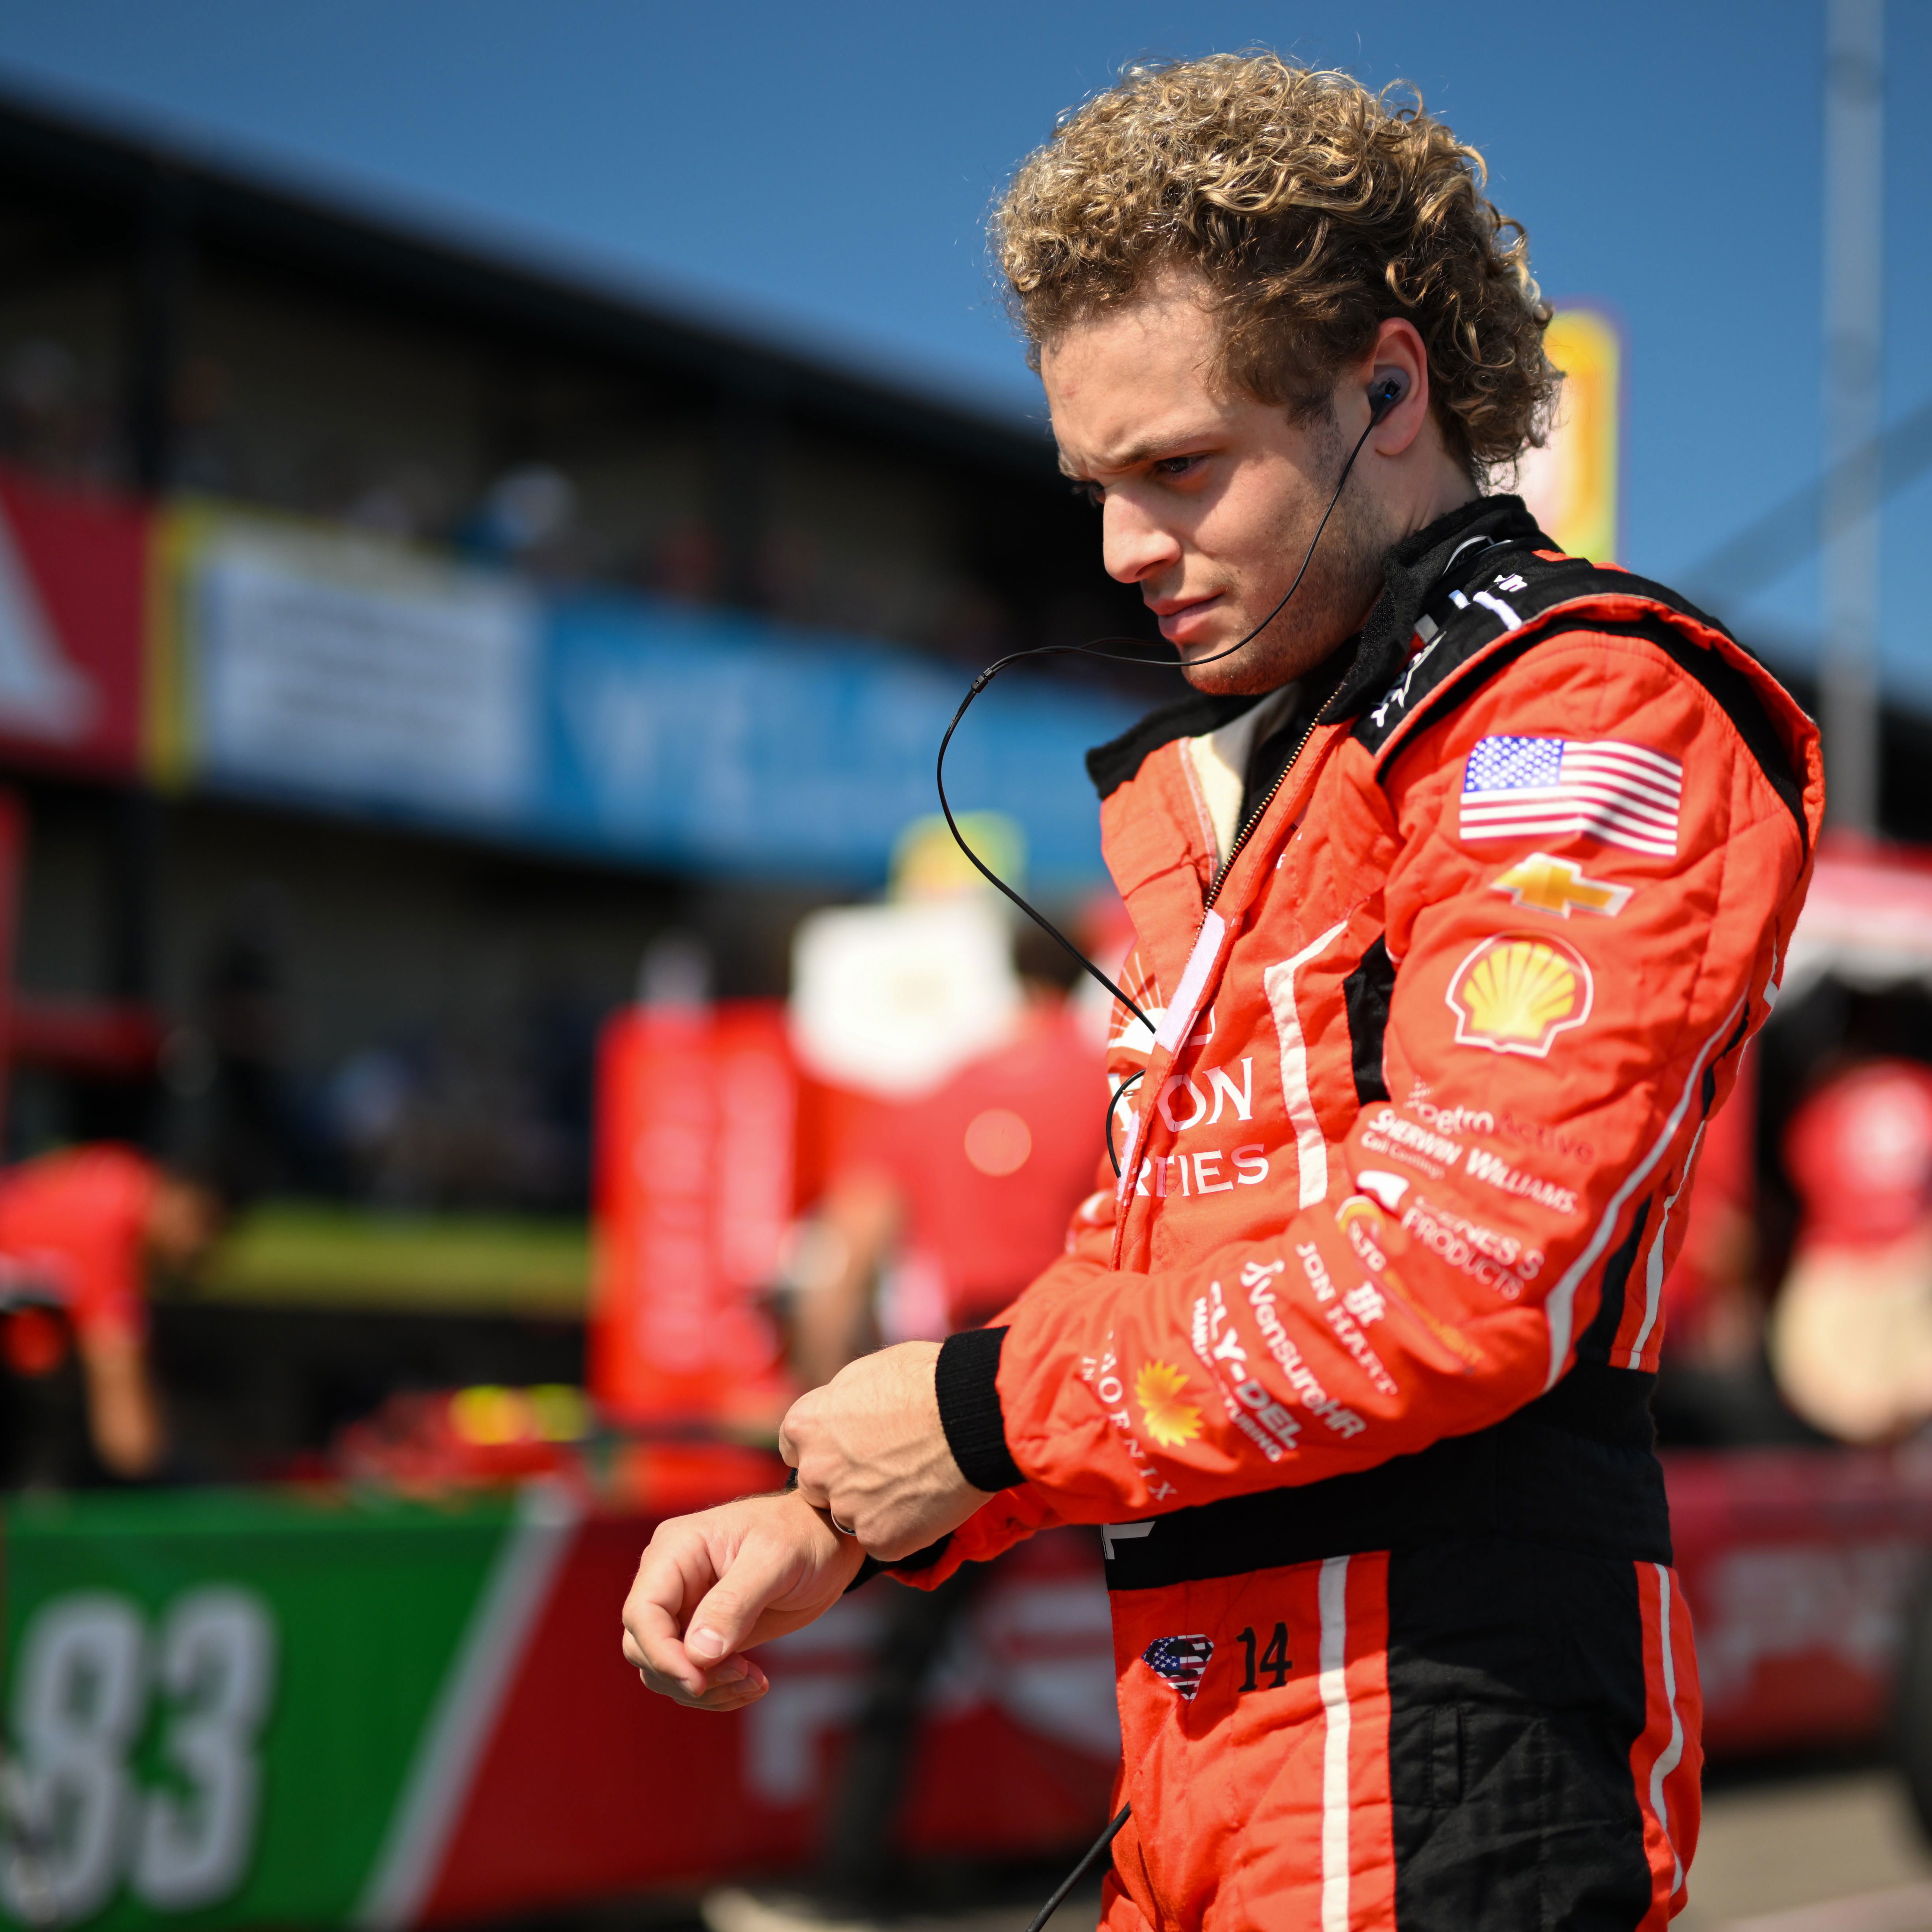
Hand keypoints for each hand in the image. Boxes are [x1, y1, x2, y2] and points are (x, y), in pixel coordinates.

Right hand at [621, 1490, 863, 1711]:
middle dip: (687, 1675)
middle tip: (742, 1675)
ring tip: (754, 1682)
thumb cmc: (802, 1536)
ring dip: (706, 1690)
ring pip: (663, 1670)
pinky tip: (756, 1684)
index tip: (698, 1682)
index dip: (661, 1653)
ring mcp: (684, 1609)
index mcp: (676, 1550)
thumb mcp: (775, 1560)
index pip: (643, 1611)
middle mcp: (670, 1580)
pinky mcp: (702, 1635)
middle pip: (644, 1647)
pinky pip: (691, 1676)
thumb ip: (735, 1603)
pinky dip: (718, 1692)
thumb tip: (697, 1654)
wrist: (826, 1544)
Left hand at [779, 1341, 989, 1559]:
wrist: (972, 1414)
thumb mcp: (865, 1374)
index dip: (825, 1447)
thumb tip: (836, 1415)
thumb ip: (838, 1404)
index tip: (851, 1445)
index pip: (795, 1448)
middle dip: (843, 1479)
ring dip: (873, 1506)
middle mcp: (816, 1471)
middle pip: (818, 1485)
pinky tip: (927, 1503)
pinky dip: (902, 1528)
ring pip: (851, 1516)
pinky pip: (883, 1540)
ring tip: (914, 1481)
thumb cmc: (925, 1381)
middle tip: (887, 1465)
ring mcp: (845, 1509)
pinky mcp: (879, 1539)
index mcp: (805, 1426)